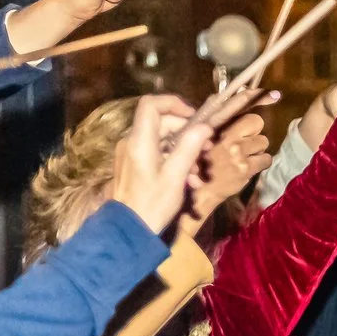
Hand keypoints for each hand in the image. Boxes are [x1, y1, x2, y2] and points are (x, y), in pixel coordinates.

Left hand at [107, 93, 215, 233]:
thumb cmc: (152, 205)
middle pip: (162, 123)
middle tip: (207, 150)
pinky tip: (189, 181)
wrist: (129, 231)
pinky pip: (157, 154)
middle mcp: (132, 142)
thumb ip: (189, 147)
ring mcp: (132, 153)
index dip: (174, 104)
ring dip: (185, 151)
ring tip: (200, 173)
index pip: (152, 105)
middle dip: (187, 134)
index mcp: (140, 141)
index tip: (195, 118)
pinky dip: (175, 162)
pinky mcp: (134, 165)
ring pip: (162, 140)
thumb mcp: (175, 177)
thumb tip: (205, 126)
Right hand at [186, 99, 274, 224]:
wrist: (200, 189)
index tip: (274, 94)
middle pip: (257, 122)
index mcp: (215, 124)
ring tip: (244, 156)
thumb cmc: (201, 160)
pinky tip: (250, 166)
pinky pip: (266, 158)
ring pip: (263, 141)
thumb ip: (219, 117)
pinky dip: (261, 162)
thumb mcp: (204, 134)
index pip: (239, 104)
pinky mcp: (245, 167)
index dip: (257, 97)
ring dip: (256, 149)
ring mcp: (237, 152)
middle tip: (245, 142)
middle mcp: (227, 135)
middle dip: (253, 131)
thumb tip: (231, 95)